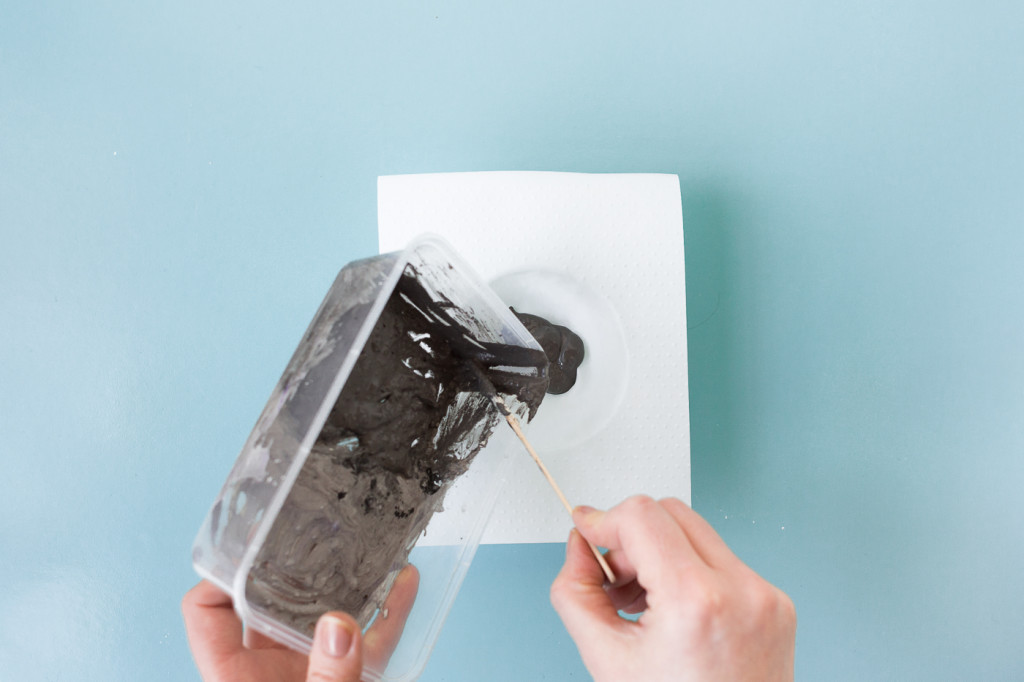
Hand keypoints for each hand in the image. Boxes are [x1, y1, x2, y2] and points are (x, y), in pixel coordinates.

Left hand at [182, 565, 418, 681]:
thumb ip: (329, 681)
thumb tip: (337, 624)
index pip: (207, 615)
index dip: (222, 576)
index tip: (253, 546)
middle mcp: (268, 678)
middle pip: (273, 606)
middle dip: (301, 569)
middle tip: (323, 532)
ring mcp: (310, 680)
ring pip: (328, 620)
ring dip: (353, 585)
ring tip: (372, 548)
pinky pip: (368, 645)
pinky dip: (387, 615)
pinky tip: (405, 585)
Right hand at [550, 496, 795, 681]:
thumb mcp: (606, 659)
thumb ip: (577, 592)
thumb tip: (579, 546)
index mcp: (696, 601)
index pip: (641, 516)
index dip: (604, 519)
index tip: (587, 529)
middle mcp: (740, 590)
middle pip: (671, 512)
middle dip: (632, 537)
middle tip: (615, 579)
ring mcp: (765, 595)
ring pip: (698, 532)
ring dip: (660, 552)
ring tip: (644, 601)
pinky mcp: (777, 602)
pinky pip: (723, 560)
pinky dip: (691, 572)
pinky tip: (675, 612)